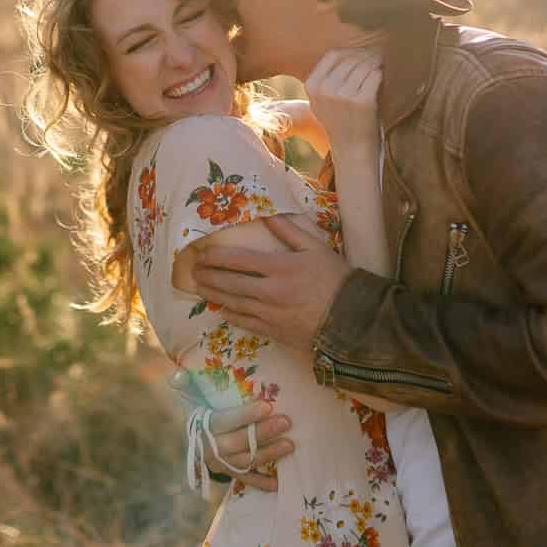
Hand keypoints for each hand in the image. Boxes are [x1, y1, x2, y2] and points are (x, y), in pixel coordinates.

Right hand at [167, 389, 294, 491]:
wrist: (192, 437)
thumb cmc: (199, 408)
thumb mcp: (189, 394)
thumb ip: (184, 382)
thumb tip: (178, 374)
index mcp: (202, 426)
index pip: (224, 421)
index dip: (245, 415)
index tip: (267, 406)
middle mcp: (210, 447)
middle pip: (238, 442)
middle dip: (263, 433)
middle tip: (286, 422)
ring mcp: (220, 463)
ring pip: (245, 460)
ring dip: (268, 454)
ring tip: (290, 444)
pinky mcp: (229, 473)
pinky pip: (246, 479)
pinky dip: (262, 483)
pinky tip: (278, 484)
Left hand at [191, 215, 351, 348]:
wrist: (351, 320)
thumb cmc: (336, 279)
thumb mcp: (316, 248)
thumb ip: (289, 231)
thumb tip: (268, 215)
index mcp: (280, 267)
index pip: (239, 260)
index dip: (217, 256)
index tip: (202, 253)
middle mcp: (269, 292)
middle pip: (230, 283)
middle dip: (209, 276)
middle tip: (194, 271)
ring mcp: (270, 314)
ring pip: (233, 303)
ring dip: (214, 295)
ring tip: (200, 288)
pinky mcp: (274, 332)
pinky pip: (245, 323)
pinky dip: (231, 316)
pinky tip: (222, 310)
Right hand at [304, 48, 381, 158]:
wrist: (353, 151)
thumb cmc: (342, 121)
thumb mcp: (323, 100)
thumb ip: (328, 77)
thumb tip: (349, 49)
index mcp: (312, 86)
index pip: (333, 55)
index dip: (350, 51)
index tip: (362, 55)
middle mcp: (325, 89)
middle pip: (350, 58)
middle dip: (366, 55)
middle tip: (378, 57)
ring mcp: (343, 95)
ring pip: (364, 65)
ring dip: (376, 63)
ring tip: (382, 66)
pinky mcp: (362, 101)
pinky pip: (375, 76)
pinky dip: (381, 75)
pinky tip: (383, 79)